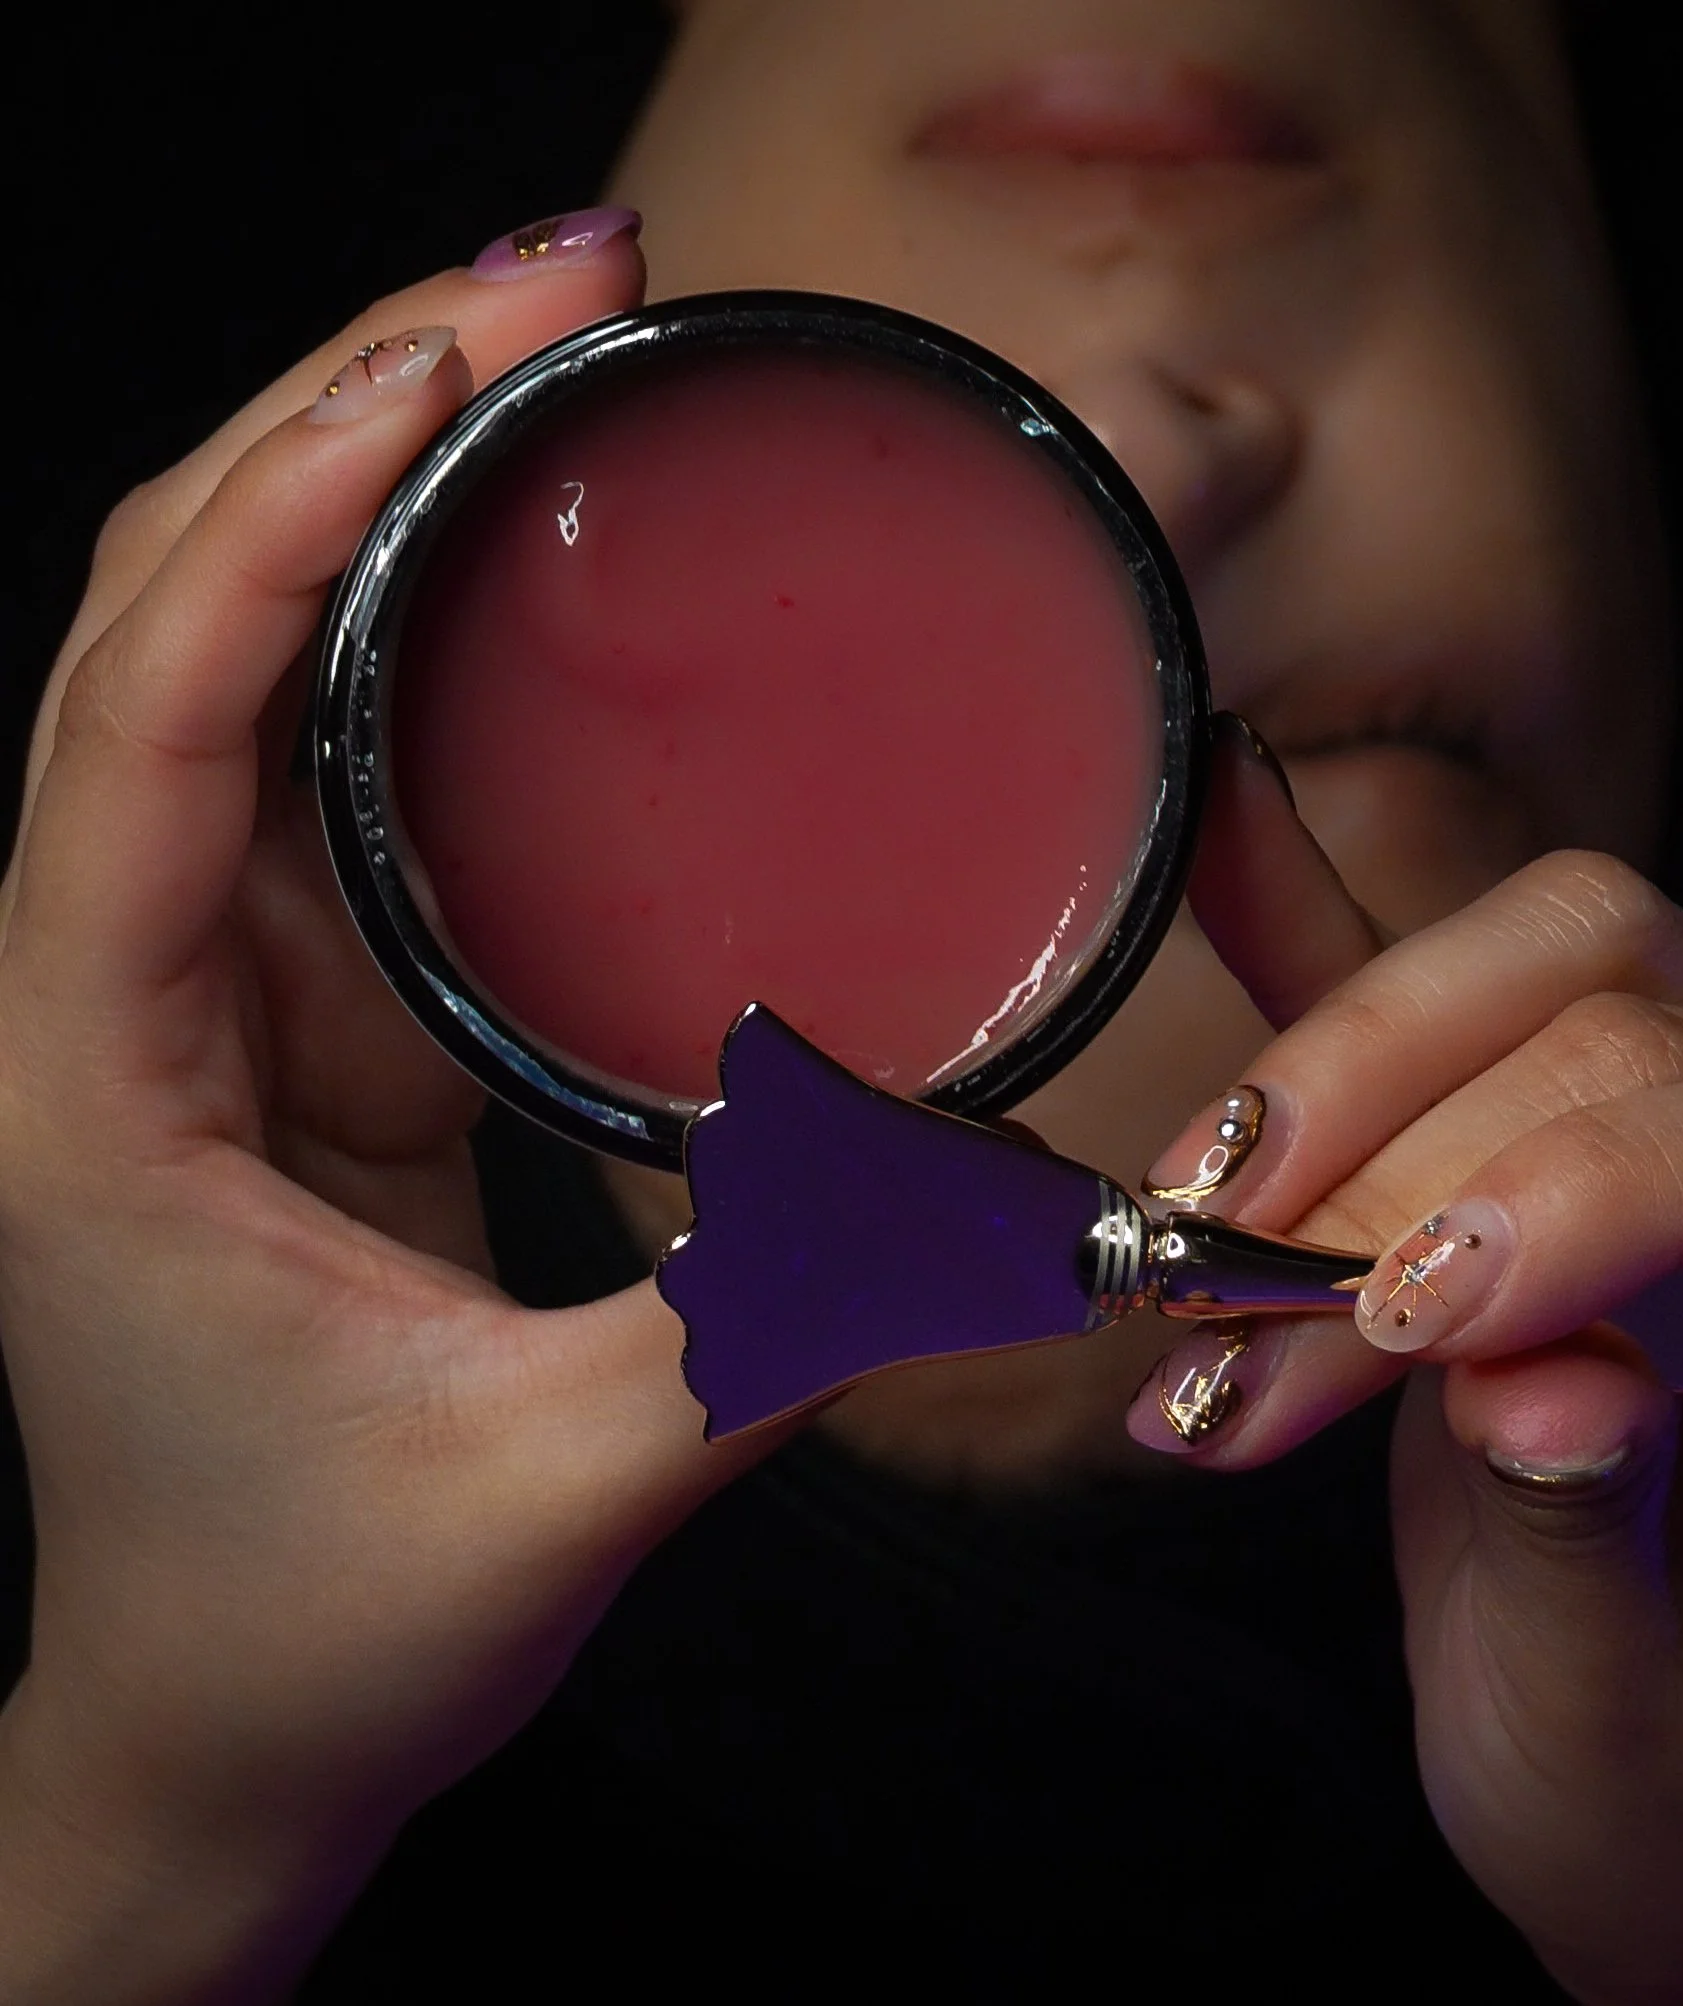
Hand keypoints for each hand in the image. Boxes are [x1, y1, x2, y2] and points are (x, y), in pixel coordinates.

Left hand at [0, 218, 766, 2003]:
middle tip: (539, 293)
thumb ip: (774, 1339)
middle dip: (336, 422)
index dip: (273, 522)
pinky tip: (517, 573)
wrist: (215, 1740)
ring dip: (362, 496)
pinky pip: (320, 776)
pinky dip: (400, 636)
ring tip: (536, 364)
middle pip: (165, 624)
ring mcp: (205, 1001)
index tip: (440, 368)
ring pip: (228, 671)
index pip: (138, 736)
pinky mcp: (298, 1026)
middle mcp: (117, 1005)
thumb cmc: (310, 1636)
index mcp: (100, 1098)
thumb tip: (994, 1212)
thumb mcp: (554, 1492)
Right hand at [1132, 741, 1682, 2002]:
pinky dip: (1321, 923)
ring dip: (1339, 1069)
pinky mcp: (1544, 1146)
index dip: (1595, 1194)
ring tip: (1195, 1227)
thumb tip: (1525, 1372)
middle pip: (1636, 1010)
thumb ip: (1586, 1543)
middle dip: (1406, 1149)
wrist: (1677, 1806)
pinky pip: (1447, 996)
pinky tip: (1233, 838)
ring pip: (1540, 953)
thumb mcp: (1637, 1729)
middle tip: (1232, 1306)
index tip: (1409, 1322)